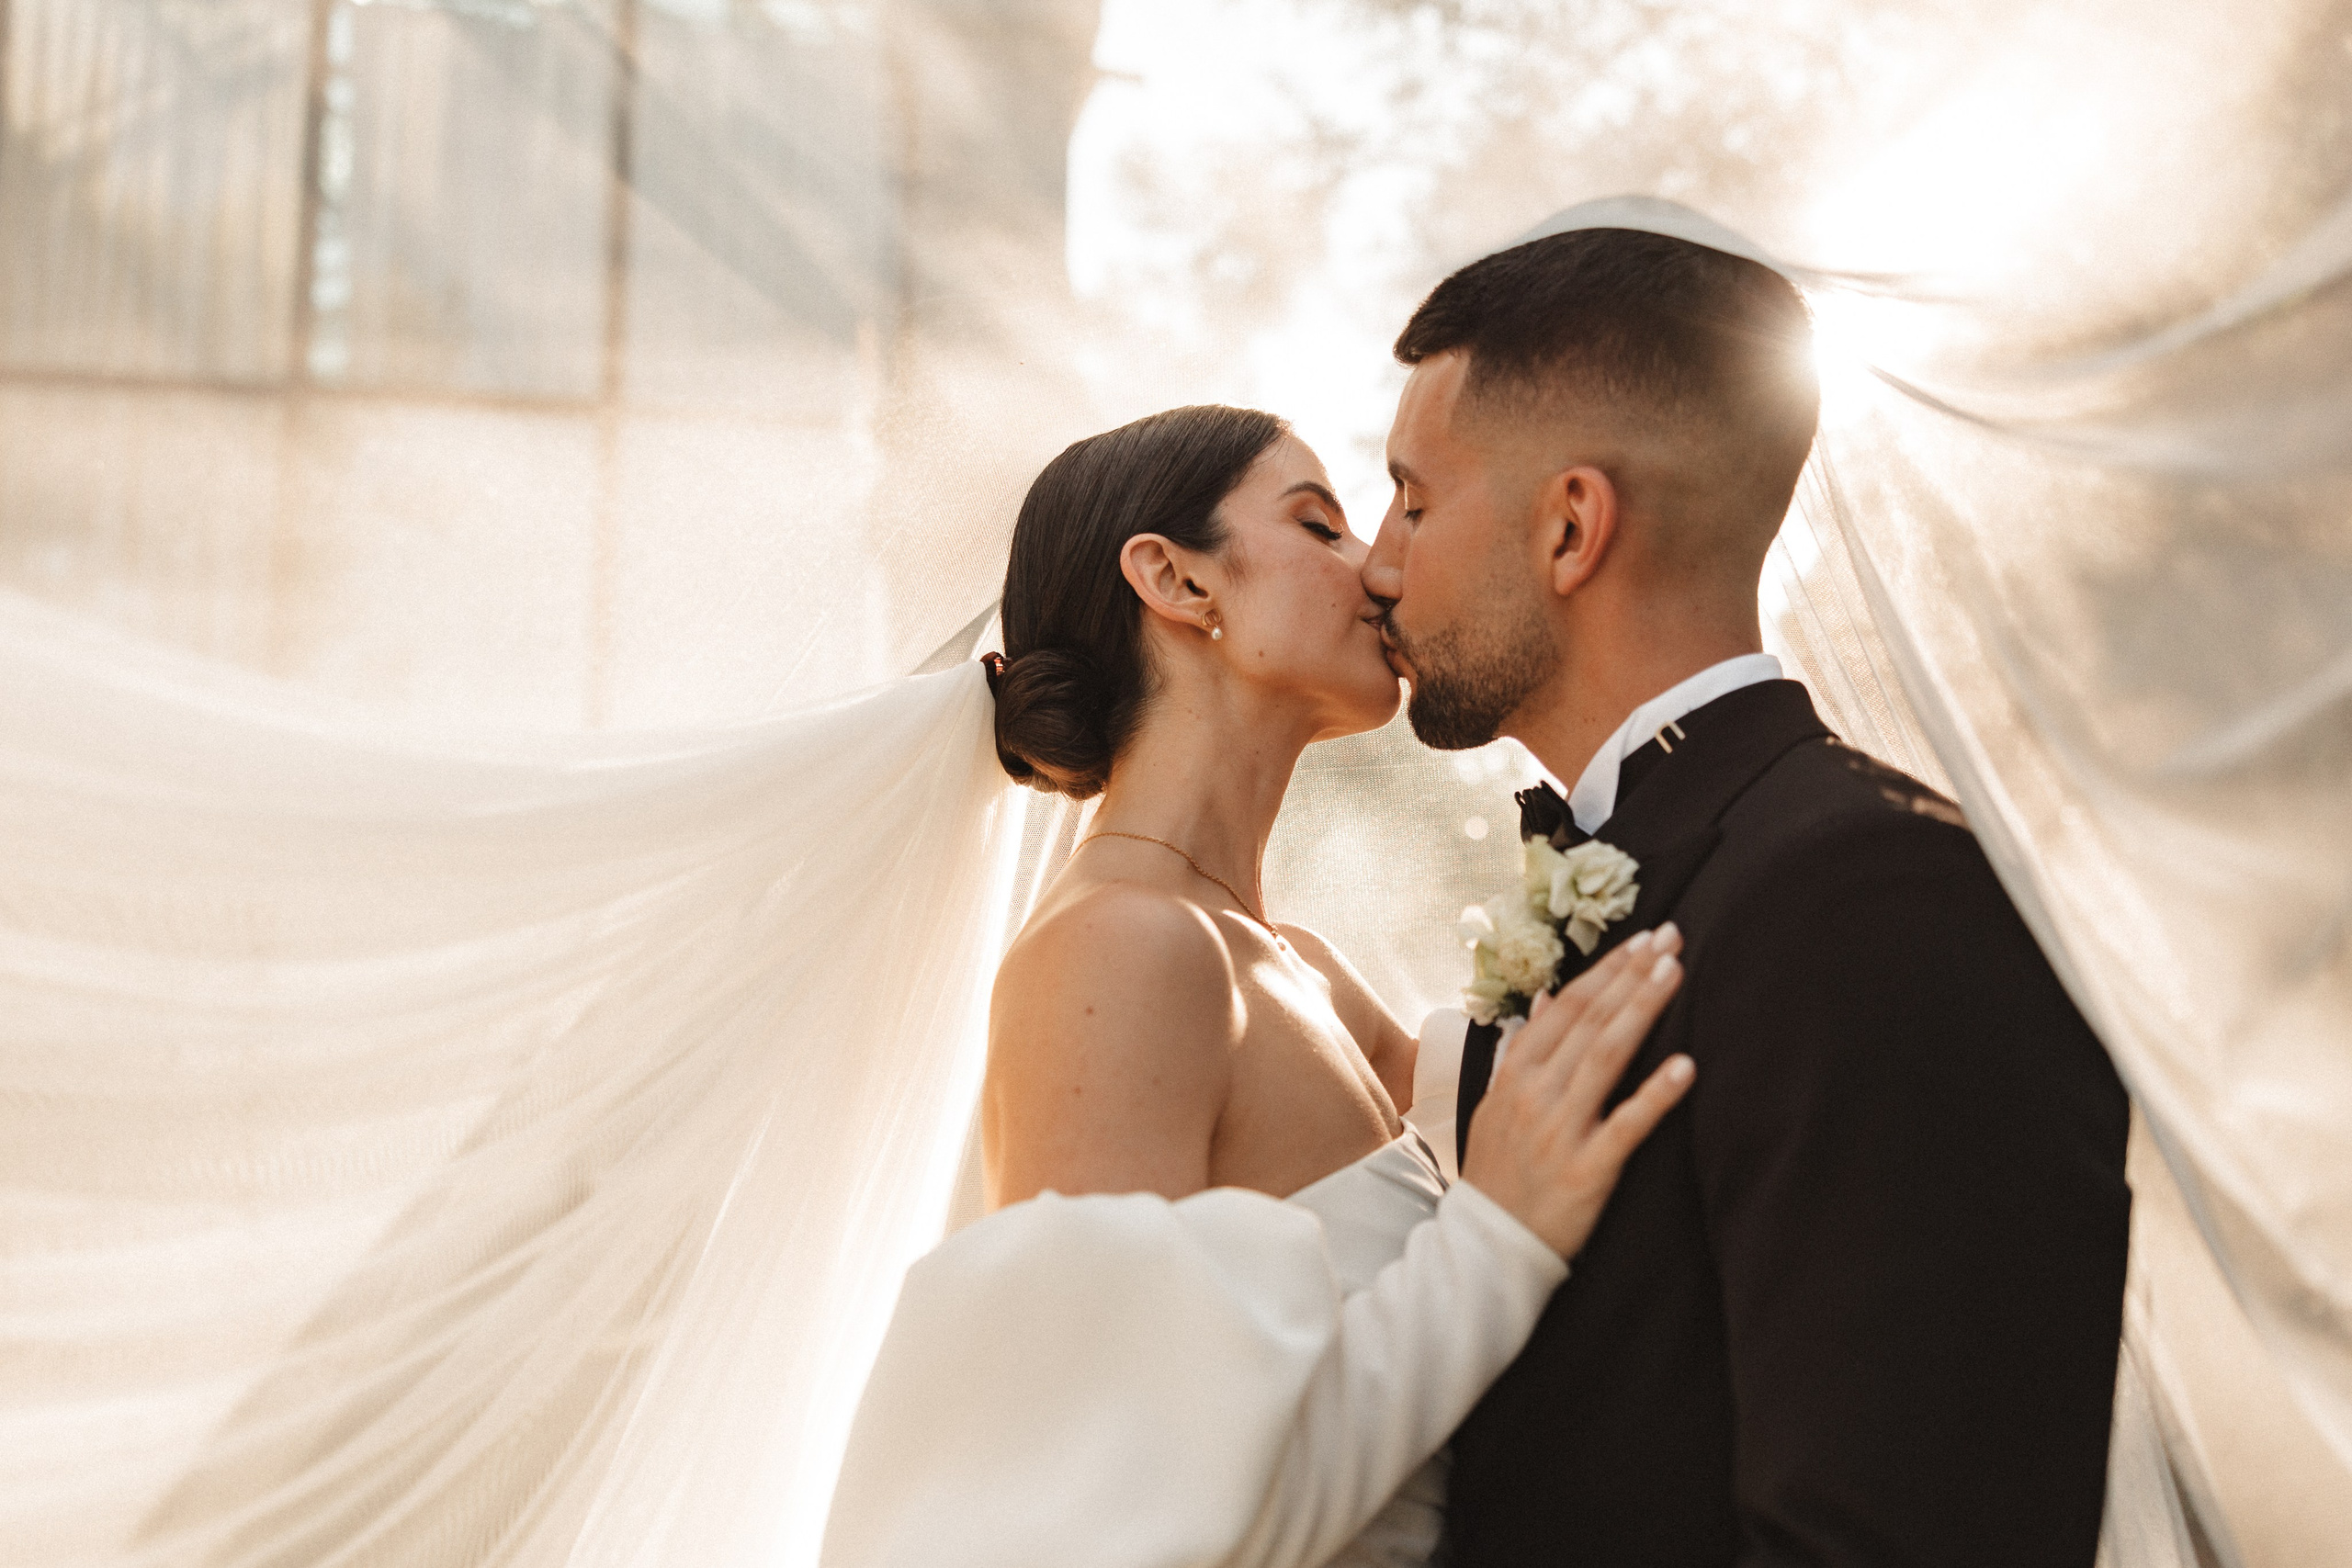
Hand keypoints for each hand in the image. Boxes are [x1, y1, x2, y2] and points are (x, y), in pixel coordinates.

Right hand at [1460, 925, 1694, 1257]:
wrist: (1487, 1248)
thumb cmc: (1499, 1175)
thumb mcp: (1496, 1105)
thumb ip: (1522, 1050)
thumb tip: (1545, 997)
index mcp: (1514, 1076)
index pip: (1565, 1009)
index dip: (1604, 972)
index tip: (1639, 940)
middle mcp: (1535, 1095)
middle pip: (1589, 1022)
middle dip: (1631, 975)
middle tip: (1671, 938)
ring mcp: (1559, 1131)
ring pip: (1606, 1058)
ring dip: (1641, 1010)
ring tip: (1674, 973)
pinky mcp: (1587, 1170)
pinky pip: (1626, 1126)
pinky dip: (1655, 1095)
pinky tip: (1686, 1066)